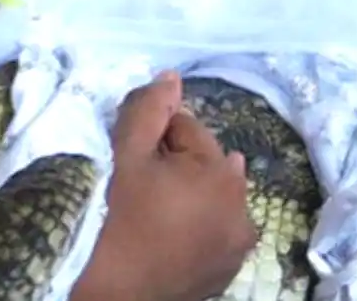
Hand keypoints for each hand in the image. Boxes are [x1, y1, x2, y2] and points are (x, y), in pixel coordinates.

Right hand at [73, 72, 253, 300]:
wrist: (112, 291)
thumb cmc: (116, 217)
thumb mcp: (126, 155)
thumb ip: (149, 110)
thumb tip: (171, 76)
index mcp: (223, 173)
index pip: (187, 128)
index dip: (153, 139)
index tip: (132, 162)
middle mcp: (244, 207)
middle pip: (205, 163)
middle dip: (177, 166)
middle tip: (140, 190)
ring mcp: (238, 244)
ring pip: (212, 197)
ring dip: (191, 196)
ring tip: (154, 213)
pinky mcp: (228, 270)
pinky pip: (214, 231)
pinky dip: (198, 227)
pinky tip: (169, 236)